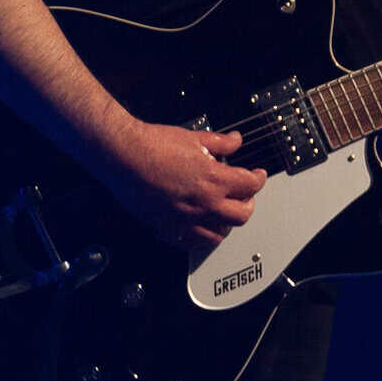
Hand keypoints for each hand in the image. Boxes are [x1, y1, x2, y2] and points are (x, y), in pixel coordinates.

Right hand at [93, 120, 266, 250]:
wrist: (123, 155)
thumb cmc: (152, 145)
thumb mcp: (194, 137)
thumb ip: (220, 142)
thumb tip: (235, 141)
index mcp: (213, 180)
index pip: (250, 186)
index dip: (258, 179)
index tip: (257, 176)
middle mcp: (203, 204)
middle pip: (242, 215)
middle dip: (248, 204)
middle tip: (245, 195)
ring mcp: (185, 220)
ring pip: (219, 235)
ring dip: (226, 224)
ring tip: (224, 212)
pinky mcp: (167, 228)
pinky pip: (192, 243)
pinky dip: (201, 237)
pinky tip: (201, 226)